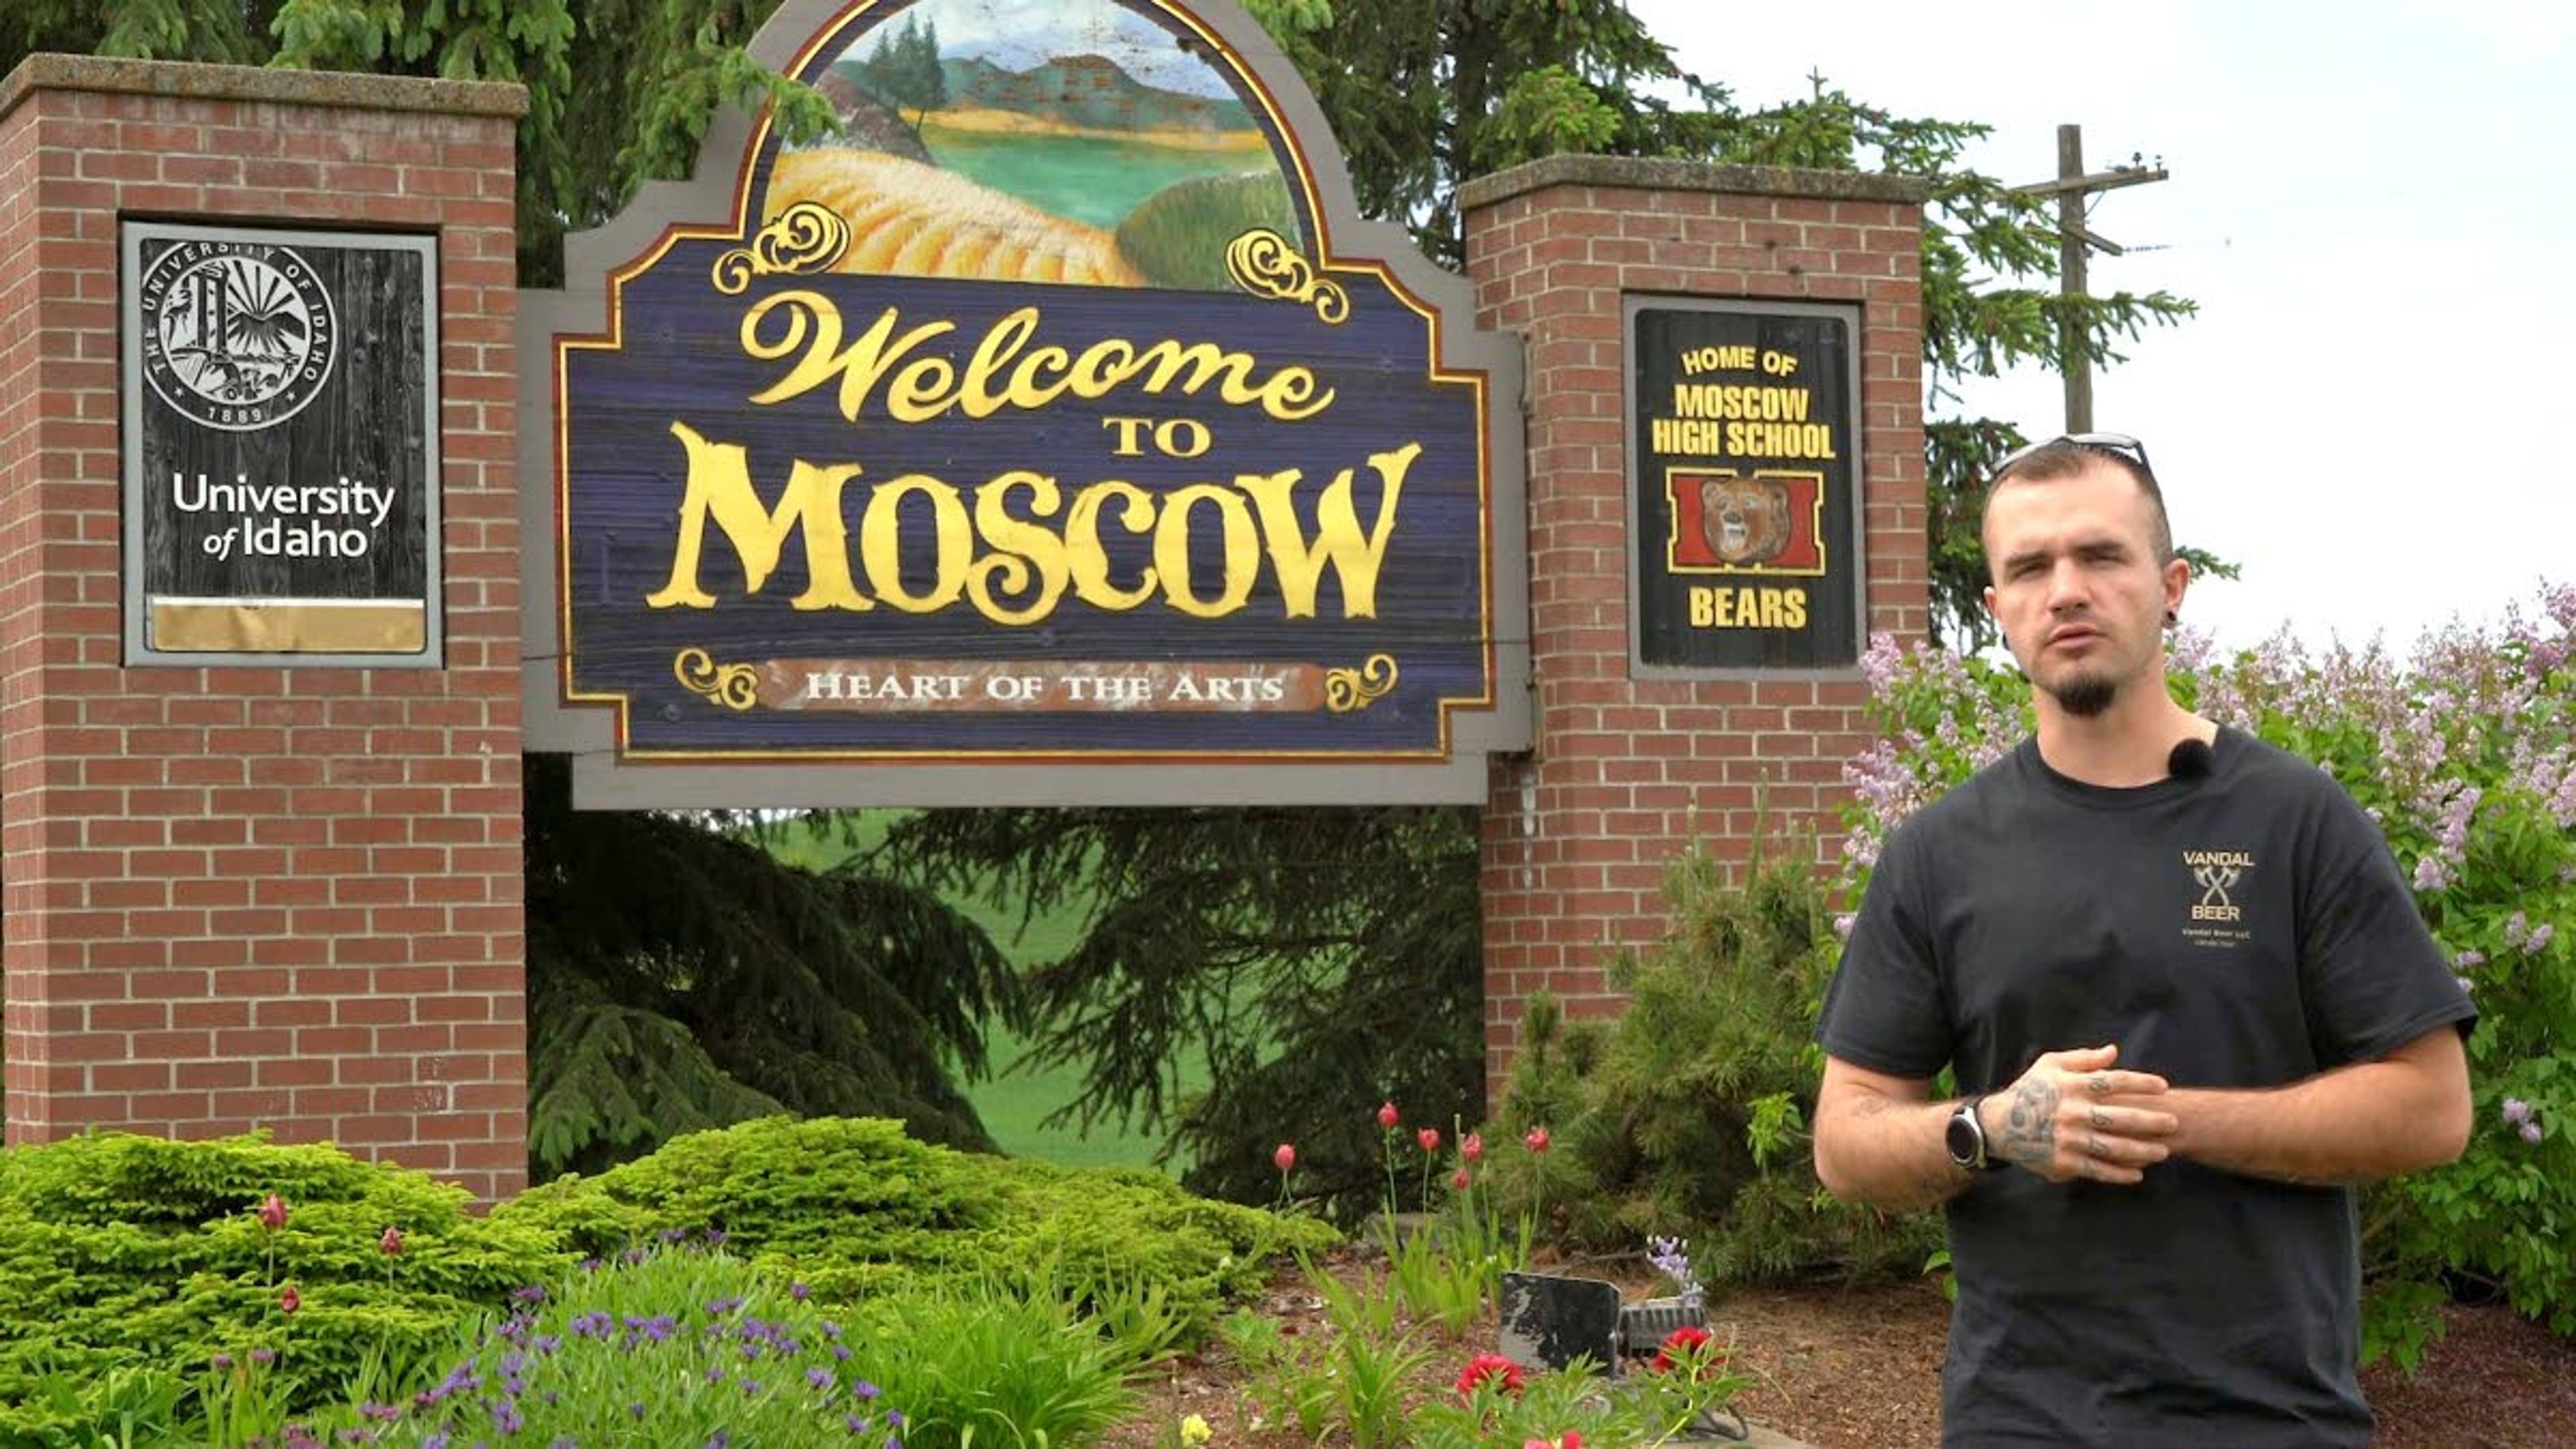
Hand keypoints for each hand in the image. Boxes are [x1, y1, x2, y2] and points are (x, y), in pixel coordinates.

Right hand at [1983, 1044, 2176, 1184]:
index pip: (2113, 1081)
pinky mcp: (2063, 1162)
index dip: (2140, 1083)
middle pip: (2119, 1117)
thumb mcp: (2049, 1065)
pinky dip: (2119, 1174)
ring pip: (2113, 1147)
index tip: (2163, 1086)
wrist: (1999, 1125)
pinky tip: (2138, 1174)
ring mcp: (2068, 1140)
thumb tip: (2114, 1051)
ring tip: (2163, 1152)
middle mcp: (2071, 1113)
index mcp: (2070, 1086)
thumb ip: (2083, 1058)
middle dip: (2150, 1121)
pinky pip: (2097, 1170)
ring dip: (2141, 1151)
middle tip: (2173, 1123)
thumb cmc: (2030, 1091)